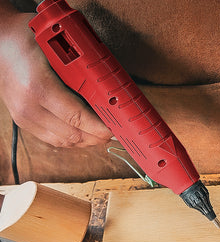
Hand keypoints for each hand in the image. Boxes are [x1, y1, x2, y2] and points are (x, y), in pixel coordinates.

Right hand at [0, 13, 111, 146]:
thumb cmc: (27, 40)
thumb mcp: (58, 49)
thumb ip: (81, 70)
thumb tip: (109, 92)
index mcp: (38, 87)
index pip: (76, 118)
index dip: (99, 128)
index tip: (115, 129)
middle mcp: (29, 106)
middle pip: (72, 135)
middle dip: (97, 137)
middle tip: (113, 133)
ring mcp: (24, 117)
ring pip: (64, 142)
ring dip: (86, 141)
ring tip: (101, 134)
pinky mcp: (23, 122)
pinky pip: (53, 140)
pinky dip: (72, 140)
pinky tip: (84, 133)